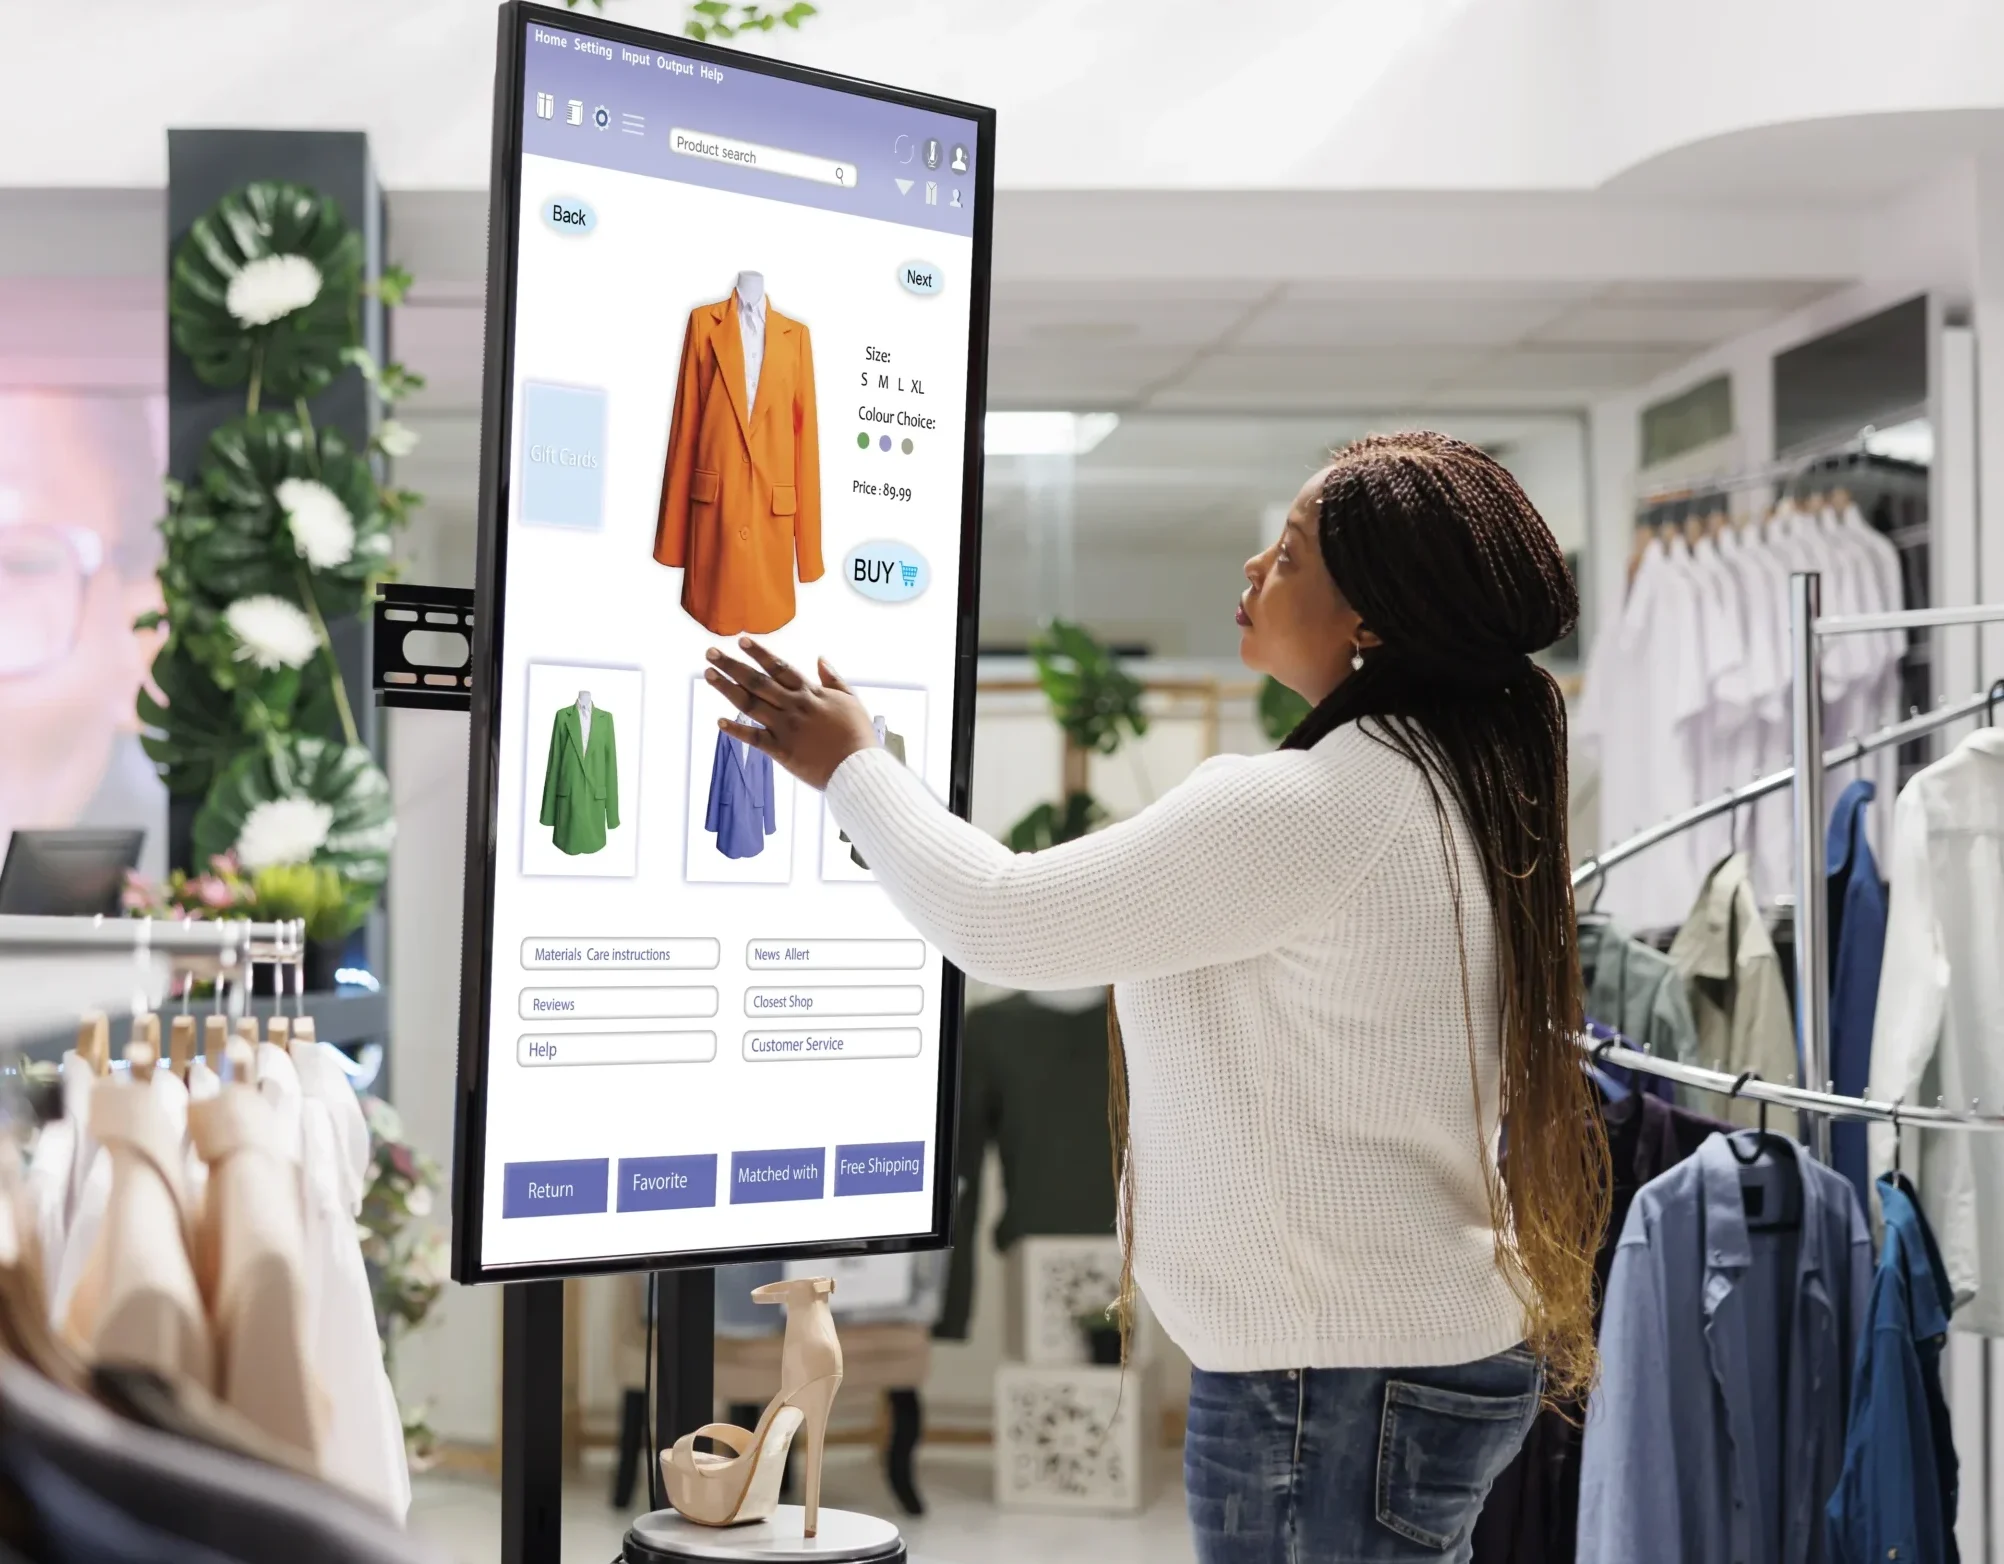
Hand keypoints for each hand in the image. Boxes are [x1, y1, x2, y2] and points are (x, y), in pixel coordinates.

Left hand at [705, 638, 879, 788]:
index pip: (779, 667)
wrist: (858, 767)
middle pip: (757, 681)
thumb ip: (833, 679)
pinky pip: (754, 738)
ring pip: (750, 704)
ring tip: (709, 674)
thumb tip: (820, 659)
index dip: (760, 653)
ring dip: (727, 688)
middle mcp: (794, 706)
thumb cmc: (858, 735)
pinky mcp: (782, 751)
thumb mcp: (851, 700)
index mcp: (810, 693)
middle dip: (733, 665)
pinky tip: (719, 722)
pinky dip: (736, 730)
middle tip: (711, 652)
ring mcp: (785, 728)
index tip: (742, 640)